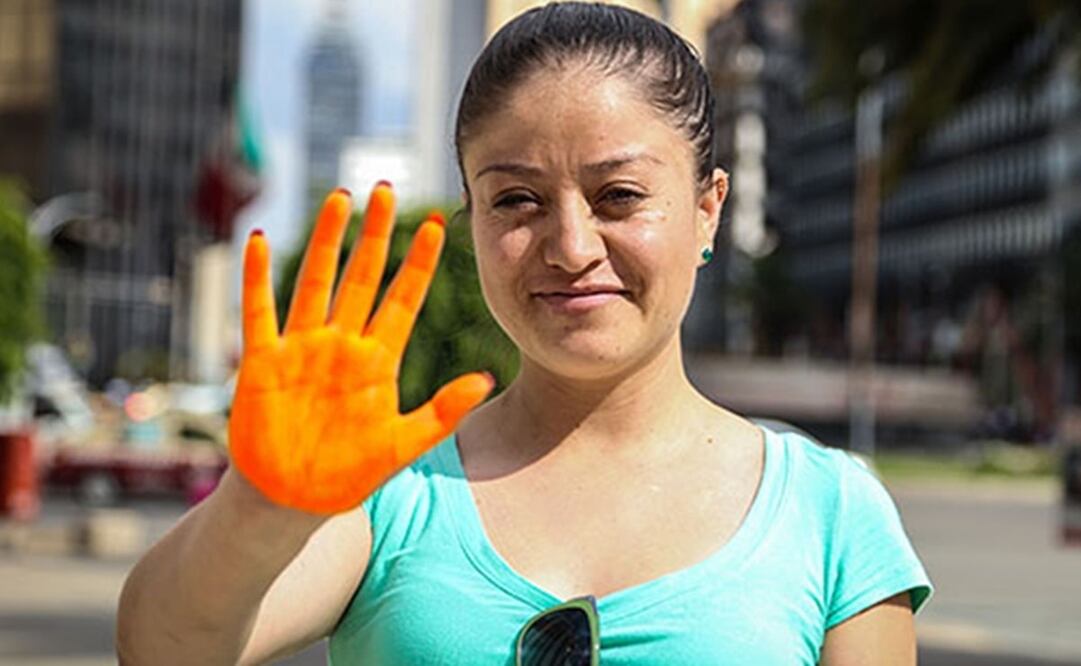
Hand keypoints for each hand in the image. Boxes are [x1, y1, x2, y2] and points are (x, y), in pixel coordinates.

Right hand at [228, 184, 493, 513]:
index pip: (403, 299)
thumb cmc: (348, 476)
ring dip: (326, 242)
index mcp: (378, 361)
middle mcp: (342, 345)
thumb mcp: (403, 444)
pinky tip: (262, 242)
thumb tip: (487, 379)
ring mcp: (302, 349)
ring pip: (315, 282)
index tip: (438, 225)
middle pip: (361, 277)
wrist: (292, 501)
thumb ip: (442, 412)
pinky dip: (257, 279)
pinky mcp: (263, 362)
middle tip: (385, 188)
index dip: (419, 263)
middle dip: (374, 234)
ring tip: (339, 199)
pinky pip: (259, 312)